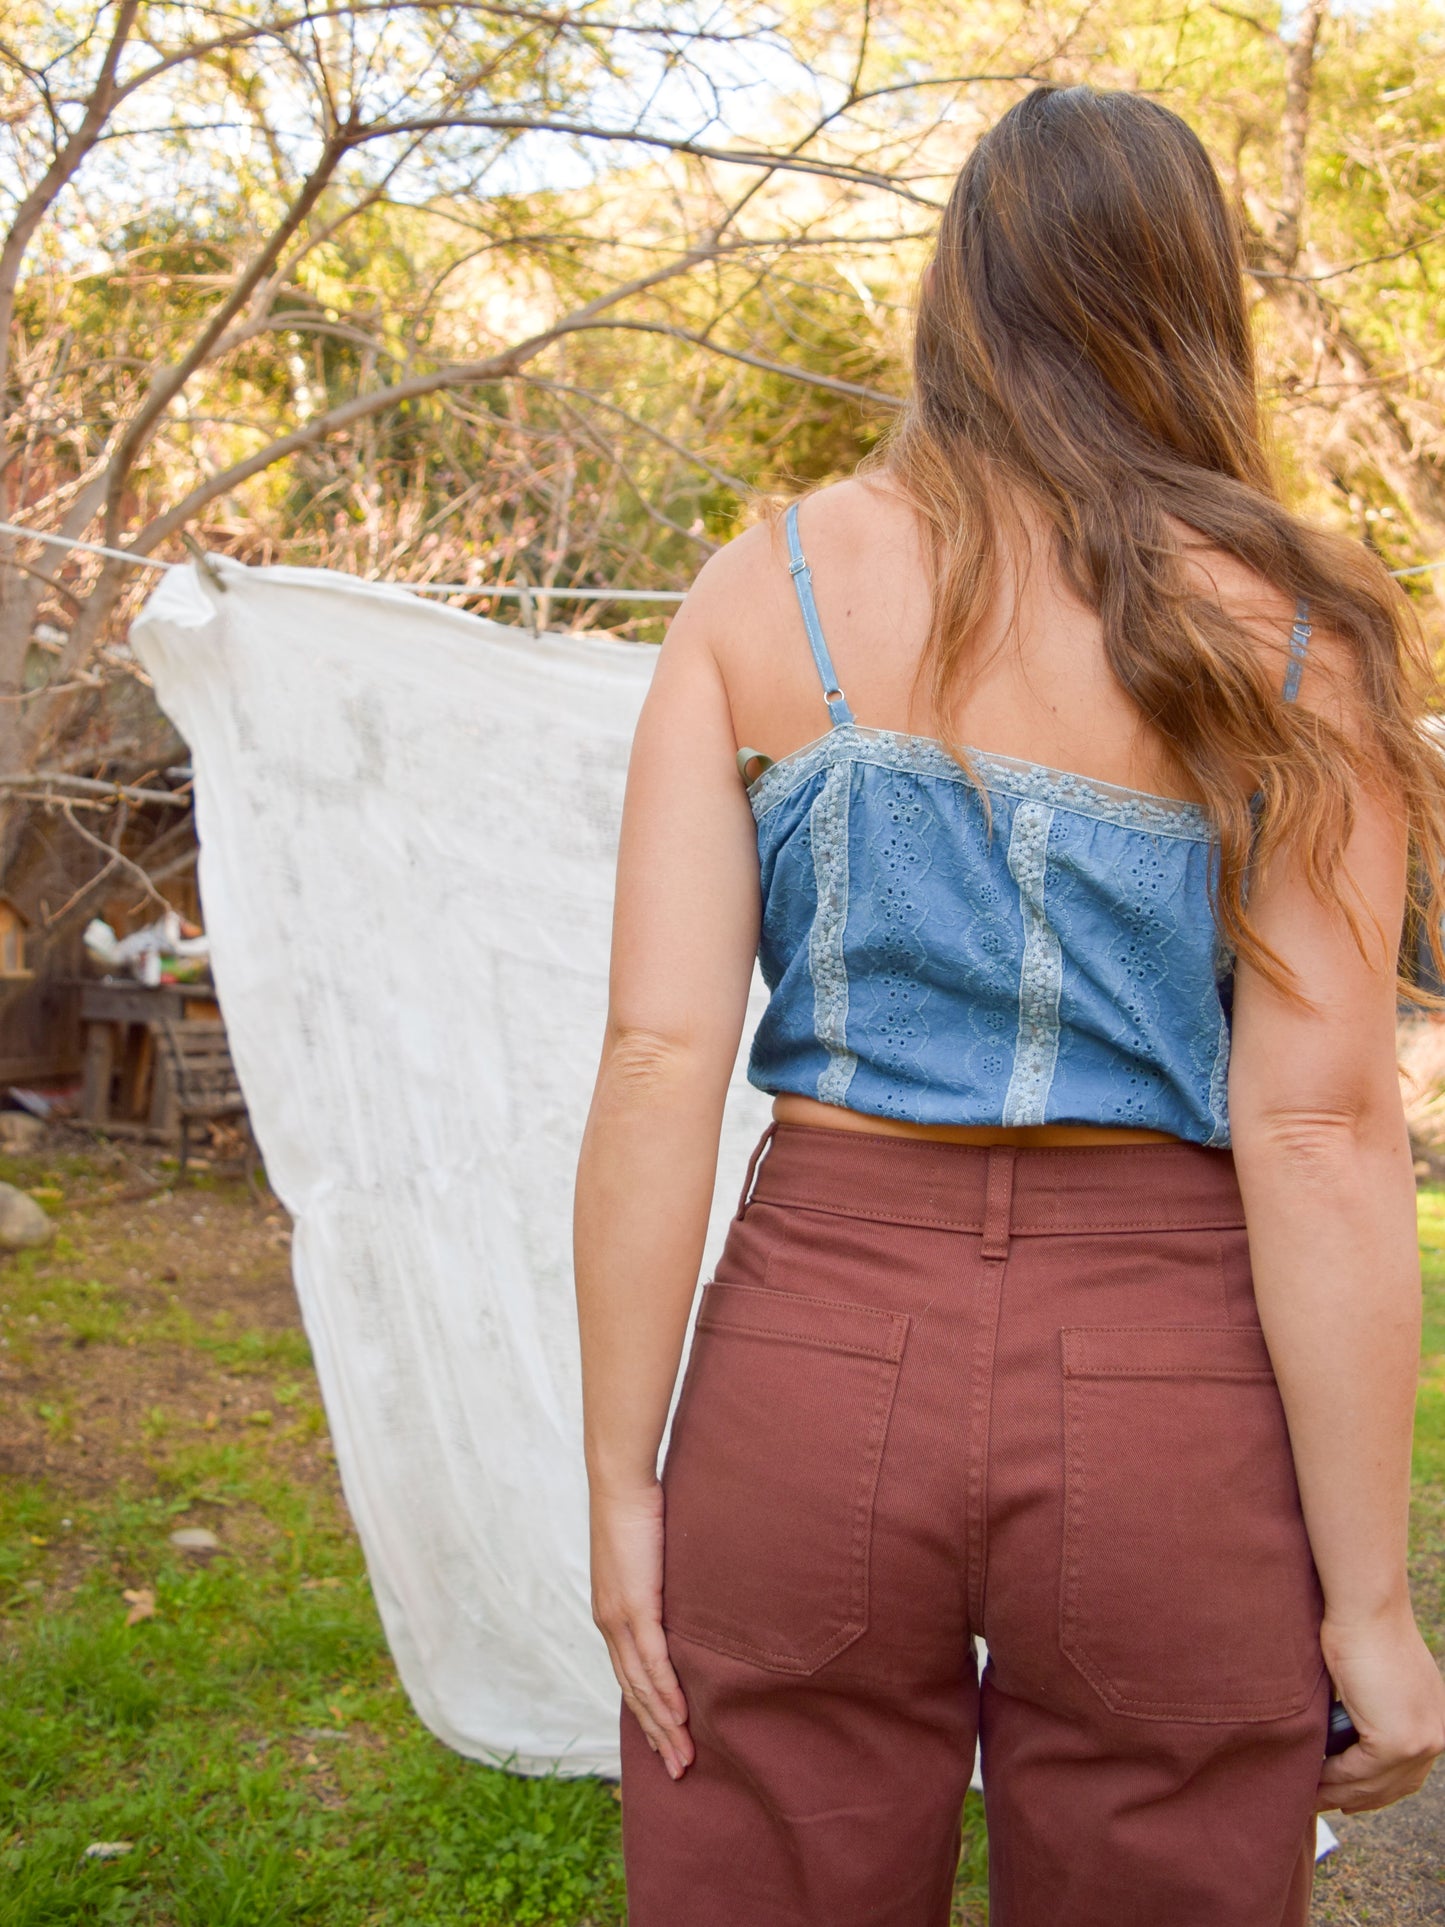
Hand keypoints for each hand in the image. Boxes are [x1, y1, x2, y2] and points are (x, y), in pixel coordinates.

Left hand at [589, 1478, 693, 1779]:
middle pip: (632, 1692)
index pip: (627, 1676)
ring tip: (684, 1756)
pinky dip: (666, 1691)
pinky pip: (652, 1659)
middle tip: (678, 1769)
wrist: (620, 1482)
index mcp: (610, 1614)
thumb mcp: (646, 1558)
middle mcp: (609, 1623)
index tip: (664, 1741)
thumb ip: (658, 1583)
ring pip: (641, 1686)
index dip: (645, 1712)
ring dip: (664, 1724)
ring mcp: (620, 1617)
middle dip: (656, 1734)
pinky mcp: (636, 1605)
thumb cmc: (636, 1510)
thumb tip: (680, 1596)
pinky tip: (680, 1715)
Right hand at [1316, 1608, 1444, 1812]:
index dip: (1376, 1789)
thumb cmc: (1363, 1630)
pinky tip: (1314, 1776)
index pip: (1407, 1771)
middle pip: (1394, 1785)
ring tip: (1312, 1793)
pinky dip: (1333, 1776)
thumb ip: (1376, 1710)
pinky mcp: (1396, 1742)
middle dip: (1357, 1798)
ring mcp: (1419, 1741)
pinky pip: (1358, 1772)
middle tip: (1324, 1801)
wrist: (1367, 1609)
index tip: (1347, 1795)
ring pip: (1375, 1784)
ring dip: (1340, 1792)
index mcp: (1435, 1721)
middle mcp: (1435, 1736)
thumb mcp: (1379, 1680)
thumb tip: (1347, 1735)